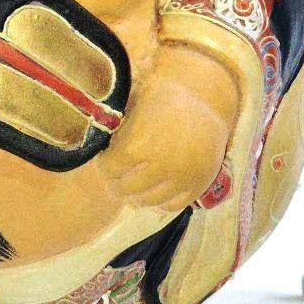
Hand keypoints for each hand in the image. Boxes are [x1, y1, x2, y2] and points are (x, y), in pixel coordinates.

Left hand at [99, 78, 228, 215]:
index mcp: (139, 142)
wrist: (208, 102)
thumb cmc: (166, 98)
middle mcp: (159, 165)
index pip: (110, 168)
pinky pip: (171, 206)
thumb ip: (116, 119)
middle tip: (115, 178)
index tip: (104, 161)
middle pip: (125, 188)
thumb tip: (95, 129)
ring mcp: (180, 178)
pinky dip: (160, 202)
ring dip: (135, 196)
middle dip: (116, 183)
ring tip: (131, 188)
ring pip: (147, 201)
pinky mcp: (197, 186)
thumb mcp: (136, 101)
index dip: (104, 165)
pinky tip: (154, 192)